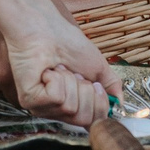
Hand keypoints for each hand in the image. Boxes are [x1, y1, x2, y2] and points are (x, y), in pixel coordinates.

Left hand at [0, 0, 116, 124]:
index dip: (100, 104)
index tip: (95, 84)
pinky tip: (48, 69)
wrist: (46, 27)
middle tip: (74, 73)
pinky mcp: (30, 100)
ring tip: (59, 68)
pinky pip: (57, 99)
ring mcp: (43, 107)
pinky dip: (58, 79)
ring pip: (71, 108)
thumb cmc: (67, 42)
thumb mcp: (98, 66)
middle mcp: (57, 110)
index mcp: (73, 104)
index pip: (94, 123)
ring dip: (70, 81)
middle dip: (85, 91)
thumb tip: (119, 104)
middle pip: (85, 119)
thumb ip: (112, 87)